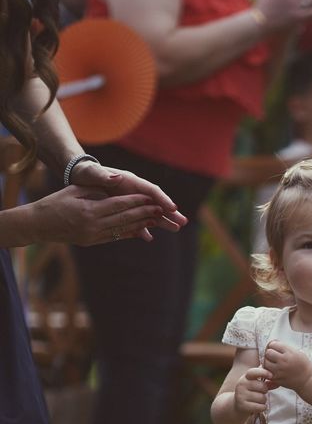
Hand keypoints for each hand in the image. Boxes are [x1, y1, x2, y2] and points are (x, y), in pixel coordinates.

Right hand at [31, 185, 169, 244]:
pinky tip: (142, 231)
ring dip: (142, 225)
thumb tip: (117, 181)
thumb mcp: (74, 190)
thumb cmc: (55, 203)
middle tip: (162, 210)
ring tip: (158, 220)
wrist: (37, 225)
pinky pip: (115, 237)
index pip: (119, 205)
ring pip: (123, 230)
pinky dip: (129, 233)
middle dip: (145, 214)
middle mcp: (93, 226)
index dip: (137, 202)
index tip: (152, 198)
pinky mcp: (92, 242)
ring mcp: (93, 236)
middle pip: (125, 218)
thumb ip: (97, 188)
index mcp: (89, 211)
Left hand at [70, 161, 187, 232]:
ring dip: (163, 221)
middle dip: (170, 213)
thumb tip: (115, 177)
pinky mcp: (126, 209)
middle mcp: (134, 191)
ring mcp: (132, 200)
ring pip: (151, 211)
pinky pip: (137, 219)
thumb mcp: (92, 173)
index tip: (173, 209)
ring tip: (176, 229)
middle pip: (156, 202)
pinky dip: (143, 228)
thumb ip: (102, 175)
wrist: (80, 177)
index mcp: (130, 181)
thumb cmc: (86, 173)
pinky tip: (148, 238)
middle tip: (183, 222)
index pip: (151, 190)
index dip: (163, 199)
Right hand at [234, 367, 273, 414]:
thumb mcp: (255, 384)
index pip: (253, 372)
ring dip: (264, 401)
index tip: (271, 376)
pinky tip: (259, 407)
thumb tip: (277, 383)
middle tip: (261, 393)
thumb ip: (266, 382)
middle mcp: (241, 384)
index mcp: (245, 377)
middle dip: (265, 391)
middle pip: (262, 386)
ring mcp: (241, 395)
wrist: (237, 406)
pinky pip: (260, 407)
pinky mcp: (242, 406)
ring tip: (258, 400)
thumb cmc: (250, 393)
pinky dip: (262, 408)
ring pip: (262, 397)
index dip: (263, 372)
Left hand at [263, 340, 311, 391]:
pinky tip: (274, 369)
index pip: (273, 344)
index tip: (276, 348)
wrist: (307, 379)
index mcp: (289, 352)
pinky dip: (268, 370)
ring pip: (266, 362)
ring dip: (268, 362)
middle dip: (270, 353)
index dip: (273, 345)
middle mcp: (284, 361)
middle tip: (274, 355)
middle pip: (268, 352)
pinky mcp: (277, 379)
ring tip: (273, 363)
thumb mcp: (296, 352)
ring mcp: (280, 370)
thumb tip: (272, 344)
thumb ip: (285, 348)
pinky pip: (267, 372)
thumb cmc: (303, 364)